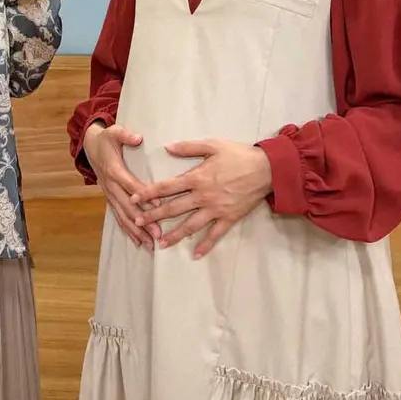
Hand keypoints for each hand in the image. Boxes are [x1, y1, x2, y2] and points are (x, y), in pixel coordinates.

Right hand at [83, 123, 160, 250]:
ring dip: (136, 230)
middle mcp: (111, 186)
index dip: (143, 195)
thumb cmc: (106, 139)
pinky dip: (127, 229)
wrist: (90, 146)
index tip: (158, 204)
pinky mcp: (110, 198)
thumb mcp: (114, 132)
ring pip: (122, 216)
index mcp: (114, 170)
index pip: (130, 185)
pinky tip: (138, 241)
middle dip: (142, 221)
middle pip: (127, 206)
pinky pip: (118, 216)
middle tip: (157, 233)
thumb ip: (126, 135)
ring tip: (149, 243)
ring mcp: (109, 194)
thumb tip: (138, 138)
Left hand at [131, 139, 272, 258]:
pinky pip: (215, 235)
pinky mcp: (229, 218)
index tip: (134, 198)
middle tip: (138, 222)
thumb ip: (188, 147)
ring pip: (191, 225)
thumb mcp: (212, 145)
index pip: (167, 187)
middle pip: (174, 208)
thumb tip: (167, 148)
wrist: (266, 169)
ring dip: (174, 235)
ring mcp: (216, 210)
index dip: (149, 193)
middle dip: (154, 216)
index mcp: (197, 177)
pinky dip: (205, 246)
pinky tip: (195, 255)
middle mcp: (203, 196)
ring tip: (160, 244)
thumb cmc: (239, 154)